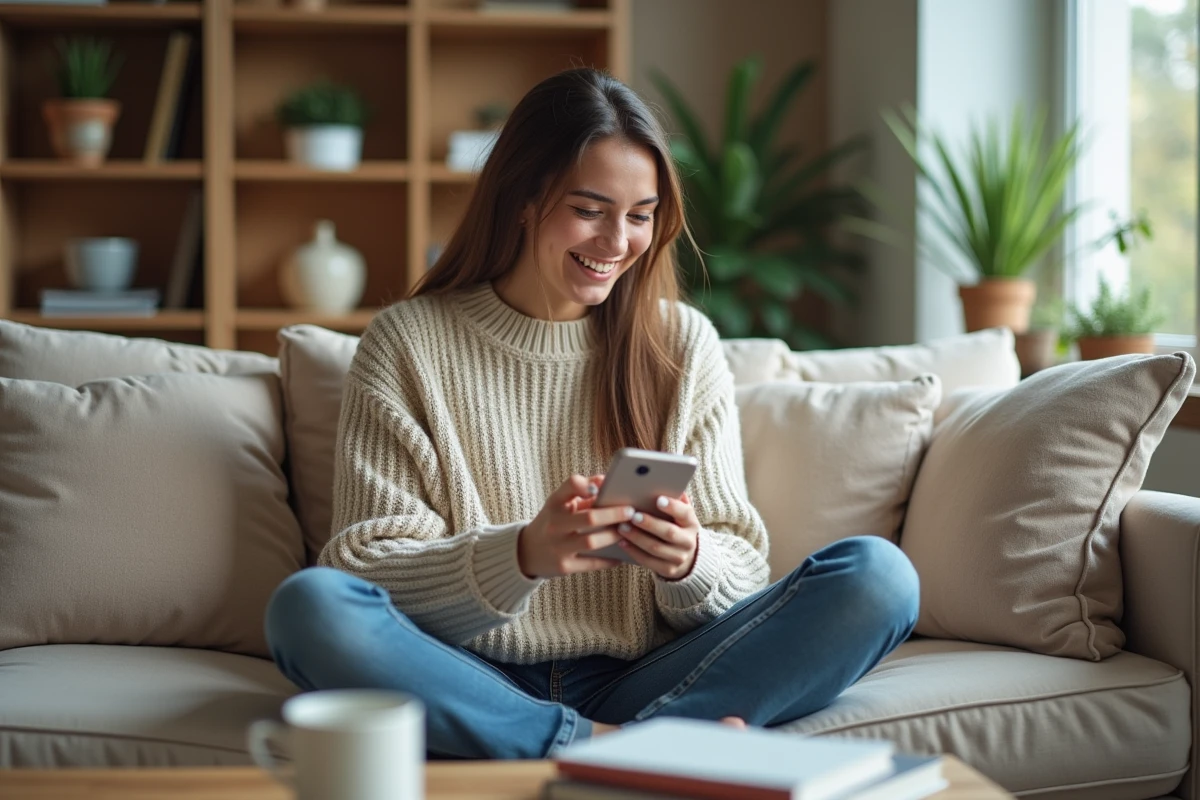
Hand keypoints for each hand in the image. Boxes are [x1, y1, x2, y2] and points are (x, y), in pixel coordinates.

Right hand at [517, 474, 636, 578]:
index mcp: (554, 504)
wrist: (526, 552)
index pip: (570, 486)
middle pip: (590, 518)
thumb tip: (606, 480)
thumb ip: (581, 490)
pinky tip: (622, 554)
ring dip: (613, 536)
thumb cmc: (552, 522)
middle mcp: (554, 524)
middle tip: (631, 511)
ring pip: (591, 542)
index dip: (587, 484)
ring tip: (627, 531)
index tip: (605, 484)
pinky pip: (592, 563)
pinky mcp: (563, 566)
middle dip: (614, 514)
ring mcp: (558, 547)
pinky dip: (609, 560)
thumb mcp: (560, 504)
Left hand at [615, 492, 699, 580]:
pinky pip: (649, 561)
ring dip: (637, 537)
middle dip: (650, 524)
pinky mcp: (668, 570)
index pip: (685, 513)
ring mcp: (679, 557)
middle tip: (633, 515)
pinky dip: (634, 551)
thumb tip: (665, 481)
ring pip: (656, 548)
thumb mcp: (679, 513)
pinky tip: (622, 542)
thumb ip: (674, 499)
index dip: (672, 507)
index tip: (658, 499)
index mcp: (691, 523)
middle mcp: (688, 541)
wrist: (686, 556)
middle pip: (669, 533)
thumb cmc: (675, 526)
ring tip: (622, 527)